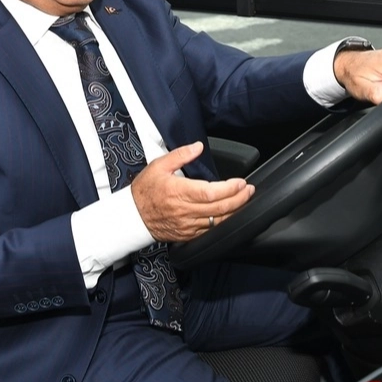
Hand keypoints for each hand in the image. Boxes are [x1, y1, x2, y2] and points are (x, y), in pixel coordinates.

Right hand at [131, 141, 254, 241]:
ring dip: (234, 211)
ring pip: (218, 221)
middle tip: (249, 190)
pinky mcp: (188, 234)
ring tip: (244, 200)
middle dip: (239, 199)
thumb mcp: (159, 165)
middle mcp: (185, 210)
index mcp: (179, 192)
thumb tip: (198, 146)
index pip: (211, 192)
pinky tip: (229, 214)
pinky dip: (222, 222)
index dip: (230, 189)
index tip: (241, 182)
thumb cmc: (144, 191)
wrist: (132, 216)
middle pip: (220, 208)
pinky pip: (210, 230)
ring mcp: (187, 225)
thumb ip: (180, 155)